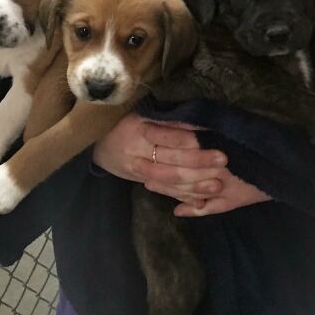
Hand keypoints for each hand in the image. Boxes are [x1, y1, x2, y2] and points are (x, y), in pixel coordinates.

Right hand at [93, 112, 268, 212]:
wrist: (92, 143)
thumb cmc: (121, 119)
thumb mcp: (139, 112)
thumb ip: (165, 117)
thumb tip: (197, 118)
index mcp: (139, 129)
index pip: (166, 135)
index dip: (187, 138)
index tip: (209, 137)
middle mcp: (138, 152)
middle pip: (171, 160)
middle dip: (198, 161)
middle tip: (222, 159)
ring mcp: (138, 170)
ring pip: (169, 180)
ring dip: (194, 184)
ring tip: (217, 185)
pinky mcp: (139, 181)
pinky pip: (163, 191)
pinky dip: (182, 197)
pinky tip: (201, 202)